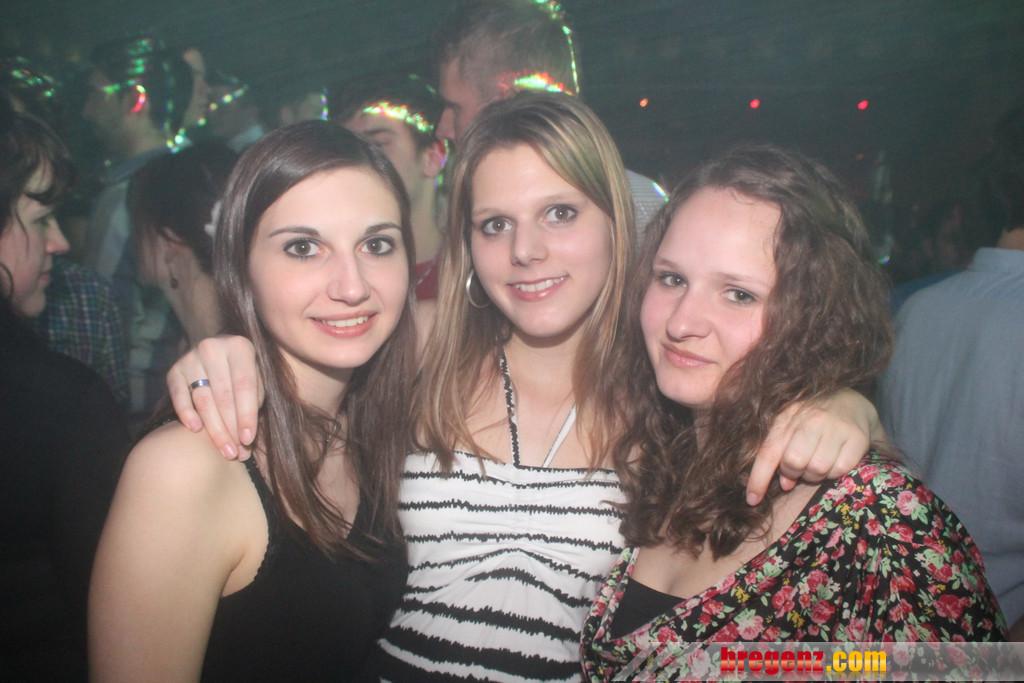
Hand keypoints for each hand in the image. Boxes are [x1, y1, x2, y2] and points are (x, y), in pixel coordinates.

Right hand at [167, 335, 262, 459]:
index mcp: (240, 347)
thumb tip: (247, 439)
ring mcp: (191, 358)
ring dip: (214, 429)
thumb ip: (255, 403)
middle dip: (231, 428)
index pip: (244, 386)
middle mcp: (213, 348)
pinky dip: (186, 413)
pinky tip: (195, 429)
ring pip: (203, 400)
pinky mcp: (174, 370)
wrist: (218, 352)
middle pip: (223, 396)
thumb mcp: (257, 379)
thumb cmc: (242, 372)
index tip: (248, 440)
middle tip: (236, 453)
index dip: (247, 415)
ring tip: (225, 450)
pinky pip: (179, 396)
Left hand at [746, 389, 883, 504]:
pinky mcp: (857, 438)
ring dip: (814, 475)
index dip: (759, 479)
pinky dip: (834, 473)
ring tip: (815, 464)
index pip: (768, 451)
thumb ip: (779, 455)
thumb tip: (785, 485)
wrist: (849, 403)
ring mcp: (836, 427)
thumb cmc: (811, 421)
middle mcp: (812, 418)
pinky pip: (840, 469)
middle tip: (798, 469)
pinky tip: (833, 462)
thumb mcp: (788, 429)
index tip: (752, 500)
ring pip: (818, 469)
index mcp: (787, 416)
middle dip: (792, 472)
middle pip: (794, 462)